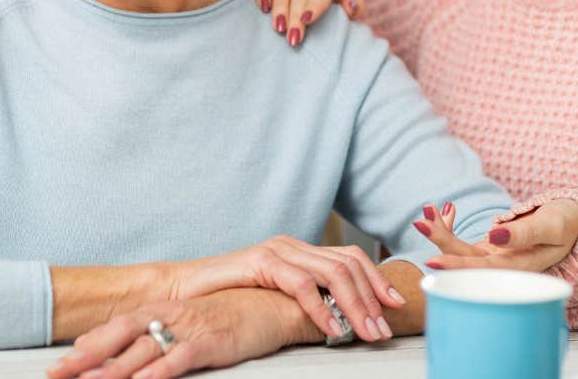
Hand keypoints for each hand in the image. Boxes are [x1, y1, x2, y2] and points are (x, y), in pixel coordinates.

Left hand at [46, 288, 309, 378]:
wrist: (273, 304)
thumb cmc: (229, 317)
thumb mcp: (187, 324)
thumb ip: (157, 338)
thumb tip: (125, 358)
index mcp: (161, 311)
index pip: (115, 328)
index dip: (85, 347)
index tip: (57, 366)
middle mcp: (171, 316)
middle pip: (121, 335)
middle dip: (87, 357)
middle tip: (57, 374)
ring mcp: (191, 327)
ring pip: (146, 348)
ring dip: (116, 368)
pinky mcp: (214, 339)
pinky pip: (184, 355)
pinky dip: (163, 368)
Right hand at [174, 236, 402, 341]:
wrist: (183, 292)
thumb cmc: (228, 299)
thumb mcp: (274, 298)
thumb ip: (304, 300)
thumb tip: (342, 320)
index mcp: (300, 251)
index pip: (350, 258)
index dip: (376, 280)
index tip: (395, 305)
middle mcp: (293, 245)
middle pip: (348, 265)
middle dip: (372, 298)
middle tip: (384, 328)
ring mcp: (278, 250)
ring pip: (332, 273)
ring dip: (354, 305)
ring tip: (365, 332)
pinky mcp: (261, 261)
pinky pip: (301, 284)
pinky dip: (321, 307)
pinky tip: (331, 328)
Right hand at [251, 0, 362, 47]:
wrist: (313, 5)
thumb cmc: (330, 12)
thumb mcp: (345, 12)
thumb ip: (355, 9)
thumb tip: (352, 6)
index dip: (316, 3)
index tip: (308, 20)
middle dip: (296, 14)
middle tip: (293, 37)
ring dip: (280, 6)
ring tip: (278, 28)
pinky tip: (263, 7)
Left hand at [412, 199, 577, 272]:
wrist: (573, 221)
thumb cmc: (567, 222)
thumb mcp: (551, 225)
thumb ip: (523, 232)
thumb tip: (493, 236)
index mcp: (519, 266)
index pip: (482, 269)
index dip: (457, 266)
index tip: (433, 260)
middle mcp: (503, 266)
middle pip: (465, 259)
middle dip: (441, 240)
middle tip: (421, 221)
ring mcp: (495, 257)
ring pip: (460, 250)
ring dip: (442, 231)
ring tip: (427, 210)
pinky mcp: (490, 247)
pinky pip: (464, 241)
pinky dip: (452, 226)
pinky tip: (445, 208)